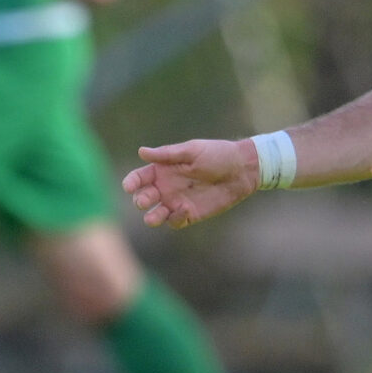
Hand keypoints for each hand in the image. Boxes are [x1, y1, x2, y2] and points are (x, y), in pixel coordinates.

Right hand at [124, 139, 257, 229]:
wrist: (242, 170)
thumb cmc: (217, 155)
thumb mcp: (192, 151)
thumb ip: (167, 154)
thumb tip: (141, 152)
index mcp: (163, 169)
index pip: (139, 178)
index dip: (131, 182)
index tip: (129, 186)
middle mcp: (166, 187)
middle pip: (144, 198)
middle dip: (141, 200)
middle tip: (146, 199)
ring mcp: (177, 202)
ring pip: (155, 215)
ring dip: (151, 217)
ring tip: (152, 217)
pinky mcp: (190, 214)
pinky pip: (175, 222)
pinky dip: (175, 218)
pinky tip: (184, 209)